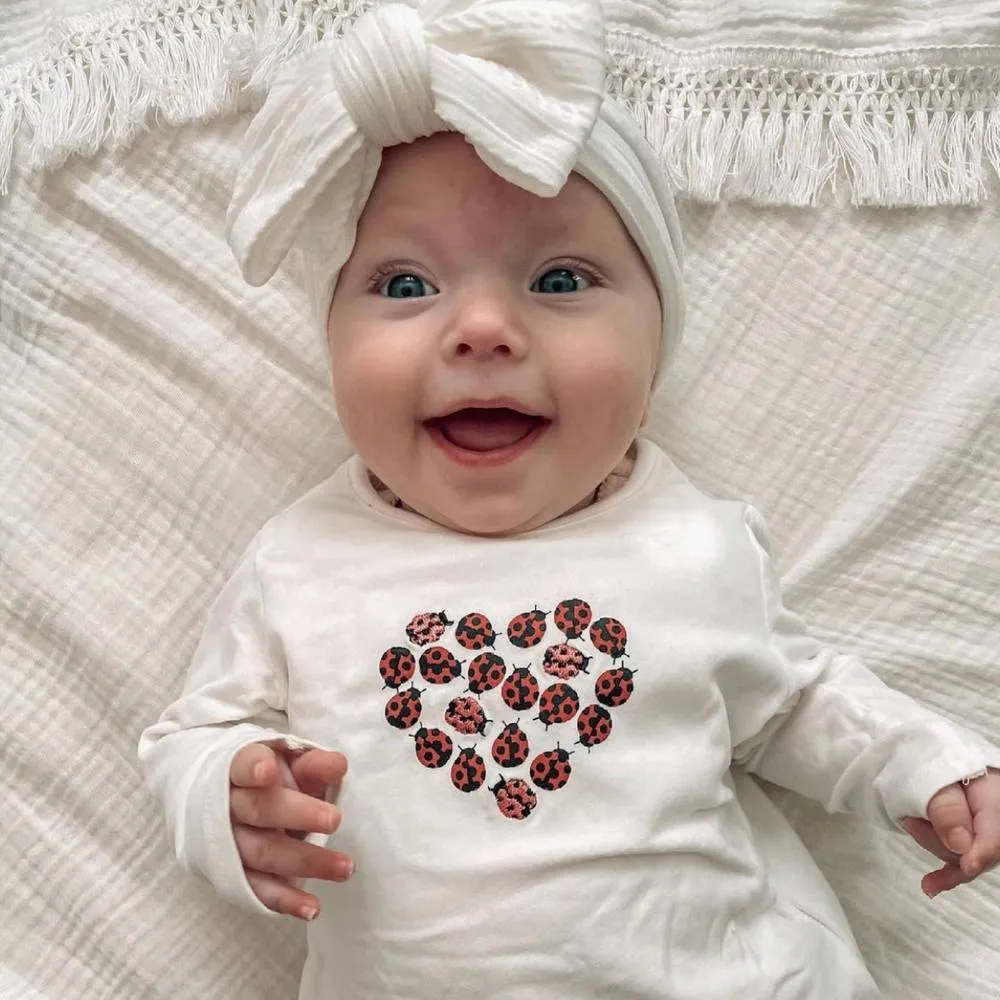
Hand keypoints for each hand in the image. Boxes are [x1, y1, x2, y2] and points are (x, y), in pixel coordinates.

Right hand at [229, 742, 353, 919]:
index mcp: (237, 771)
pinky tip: (312, 908)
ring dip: (306, 862)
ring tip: (345, 867)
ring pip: (263, 854)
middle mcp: (228, 807)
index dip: (254, 768)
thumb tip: (338, 765)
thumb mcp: (289, 763)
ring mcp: (228, 845)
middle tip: (335, 820)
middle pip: (259, 810)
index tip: (269, 771)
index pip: (242, 765)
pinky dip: (285, 901)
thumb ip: (312, 764)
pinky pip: (258, 891)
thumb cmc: (270, 779)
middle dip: (298, 815)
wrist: (228, 806)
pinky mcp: (234, 877)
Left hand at [902, 768, 999, 897]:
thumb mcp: (937, 773)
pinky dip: (944, 875)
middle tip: (909, 820)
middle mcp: (994, 821)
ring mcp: (982, 834)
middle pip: (975, 849)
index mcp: (995, 797)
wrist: (931, 755)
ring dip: (933, 843)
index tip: (967, 865)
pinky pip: (960, 865)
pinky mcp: (969, 843)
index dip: (981, 851)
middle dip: (940, 841)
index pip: (994, 834)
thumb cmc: (935, 758)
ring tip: (909, 821)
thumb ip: (948, 806)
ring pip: (962, 856)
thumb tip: (960, 846)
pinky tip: (930, 887)